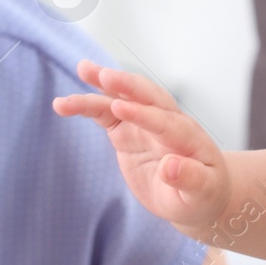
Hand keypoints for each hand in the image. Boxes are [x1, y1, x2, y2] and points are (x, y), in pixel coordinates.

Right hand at [52, 59, 230, 235]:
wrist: (195, 191)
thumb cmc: (200, 194)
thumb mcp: (200, 193)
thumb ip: (190, 179)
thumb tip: (171, 167)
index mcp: (187, 137)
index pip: (164, 121)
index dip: (142, 114)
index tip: (120, 108)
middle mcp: (166, 122)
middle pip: (148, 97)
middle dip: (126, 86)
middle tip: (104, 75)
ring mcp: (145, 123)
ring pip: (122, 99)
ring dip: (102, 85)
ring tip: (81, 70)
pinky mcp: (127, 130)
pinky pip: (105, 114)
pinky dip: (87, 106)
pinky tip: (65, 104)